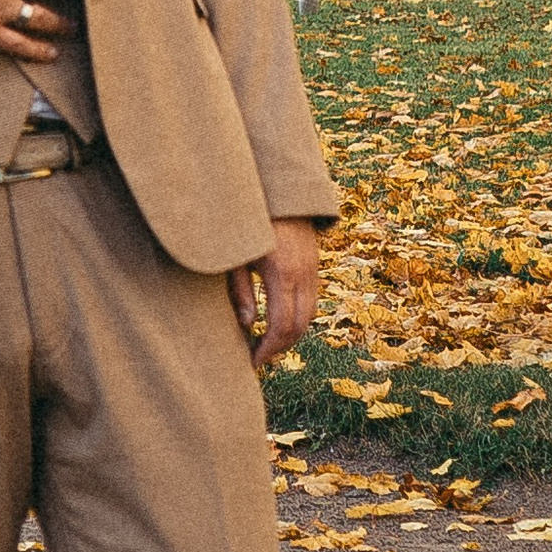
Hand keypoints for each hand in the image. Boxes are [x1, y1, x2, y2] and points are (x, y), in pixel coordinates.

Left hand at [228, 219, 322, 372]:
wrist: (278, 189)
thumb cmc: (248, 221)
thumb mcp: (236, 255)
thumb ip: (240, 290)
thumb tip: (248, 325)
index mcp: (281, 272)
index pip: (282, 326)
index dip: (268, 349)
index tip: (252, 361)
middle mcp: (304, 273)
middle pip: (300, 326)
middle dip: (280, 348)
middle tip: (257, 358)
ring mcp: (313, 268)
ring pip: (310, 315)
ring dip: (291, 334)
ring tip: (266, 344)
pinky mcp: (315, 264)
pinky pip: (312, 299)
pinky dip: (298, 317)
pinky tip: (277, 321)